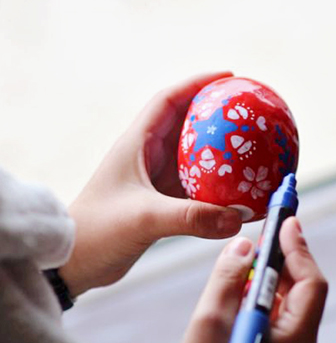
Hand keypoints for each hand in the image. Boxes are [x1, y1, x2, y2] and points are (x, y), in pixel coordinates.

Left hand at [62, 72, 243, 295]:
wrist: (73, 265)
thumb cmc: (97, 232)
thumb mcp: (145, 218)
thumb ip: (192, 217)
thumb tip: (237, 217)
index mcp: (137, 144)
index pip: (169, 100)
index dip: (198, 83)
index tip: (230, 77)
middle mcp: (148, 157)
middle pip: (189, 123)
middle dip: (219, 113)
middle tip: (251, 110)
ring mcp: (157, 180)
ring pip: (198, 156)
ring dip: (223, 150)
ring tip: (255, 146)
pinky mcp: (164, 203)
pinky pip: (200, 187)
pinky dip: (221, 185)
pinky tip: (245, 192)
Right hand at [168, 217, 327, 342]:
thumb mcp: (210, 321)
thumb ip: (230, 276)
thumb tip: (244, 244)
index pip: (311, 284)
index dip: (299, 250)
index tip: (287, 222)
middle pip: (305, 295)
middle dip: (287, 263)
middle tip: (268, 235)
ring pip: (294, 310)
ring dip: (276, 283)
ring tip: (252, 262)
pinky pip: (285, 327)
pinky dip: (270, 305)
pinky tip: (248, 295)